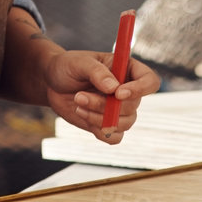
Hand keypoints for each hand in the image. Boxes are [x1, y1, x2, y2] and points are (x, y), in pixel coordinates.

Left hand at [42, 50, 160, 142]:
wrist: (52, 84)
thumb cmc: (68, 66)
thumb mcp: (79, 63)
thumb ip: (97, 72)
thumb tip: (114, 88)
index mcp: (127, 69)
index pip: (150, 81)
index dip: (140, 89)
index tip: (118, 93)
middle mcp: (128, 91)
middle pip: (133, 106)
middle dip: (104, 105)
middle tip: (80, 96)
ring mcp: (119, 110)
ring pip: (123, 123)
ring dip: (98, 117)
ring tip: (77, 103)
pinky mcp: (108, 125)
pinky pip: (115, 138)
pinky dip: (99, 131)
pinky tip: (82, 115)